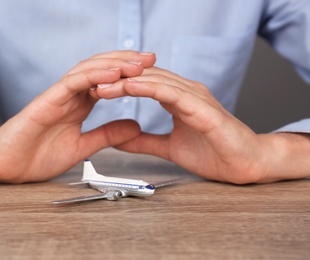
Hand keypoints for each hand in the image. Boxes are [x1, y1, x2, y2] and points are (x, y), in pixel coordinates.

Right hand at [0, 51, 155, 182]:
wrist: (7, 165)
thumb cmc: (37, 155)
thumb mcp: (83, 146)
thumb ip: (107, 134)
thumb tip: (135, 125)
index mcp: (79, 103)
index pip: (108, 80)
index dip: (130, 74)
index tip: (154, 72)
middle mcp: (71, 94)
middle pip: (102, 69)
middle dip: (128, 61)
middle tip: (152, 58)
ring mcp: (59, 94)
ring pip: (89, 70)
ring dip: (114, 64)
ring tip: (139, 62)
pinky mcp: (47, 100)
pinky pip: (73, 82)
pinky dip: (94, 75)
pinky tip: (113, 73)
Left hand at [94, 66, 309, 183]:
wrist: (247, 164)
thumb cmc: (215, 153)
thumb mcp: (169, 147)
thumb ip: (145, 141)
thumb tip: (121, 139)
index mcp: (178, 98)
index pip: (143, 85)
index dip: (118, 85)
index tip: (95, 91)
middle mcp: (186, 92)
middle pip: (145, 78)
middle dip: (117, 80)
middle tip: (90, 83)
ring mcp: (195, 97)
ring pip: (156, 81)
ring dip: (127, 82)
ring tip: (102, 85)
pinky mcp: (203, 109)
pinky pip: (172, 93)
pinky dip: (150, 89)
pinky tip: (132, 87)